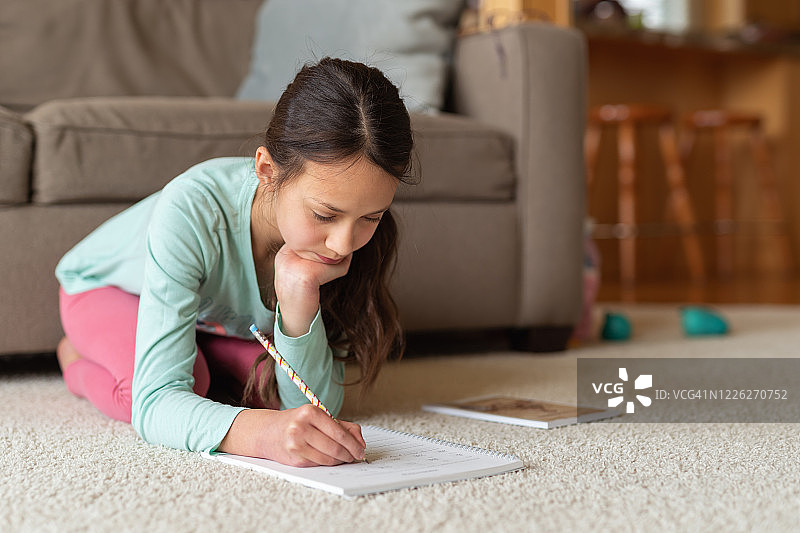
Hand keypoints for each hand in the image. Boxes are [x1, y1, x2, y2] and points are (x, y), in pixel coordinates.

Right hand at [218, 405, 366, 466]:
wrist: (267, 432)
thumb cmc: (296, 423)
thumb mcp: (318, 416)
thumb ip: (343, 426)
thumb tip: (360, 442)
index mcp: (309, 412)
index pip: (339, 432)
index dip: (353, 444)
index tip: (361, 449)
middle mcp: (301, 427)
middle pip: (335, 447)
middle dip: (350, 454)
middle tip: (356, 456)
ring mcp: (296, 444)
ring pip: (328, 459)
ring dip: (340, 461)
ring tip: (344, 458)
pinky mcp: (294, 459)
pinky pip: (319, 464)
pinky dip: (328, 464)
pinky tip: (330, 459)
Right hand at [273, 245, 351, 336]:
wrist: (297, 322)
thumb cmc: (304, 296)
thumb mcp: (303, 270)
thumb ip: (313, 254)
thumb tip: (336, 238)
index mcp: (284, 253)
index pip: (312, 237)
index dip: (324, 245)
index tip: (332, 256)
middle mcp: (285, 256)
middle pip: (320, 242)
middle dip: (333, 252)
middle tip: (338, 263)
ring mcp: (293, 266)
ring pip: (328, 252)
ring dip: (338, 261)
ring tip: (335, 271)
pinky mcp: (306, 276)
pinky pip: (333, 265)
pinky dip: (339, 270)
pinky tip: (333, 280)